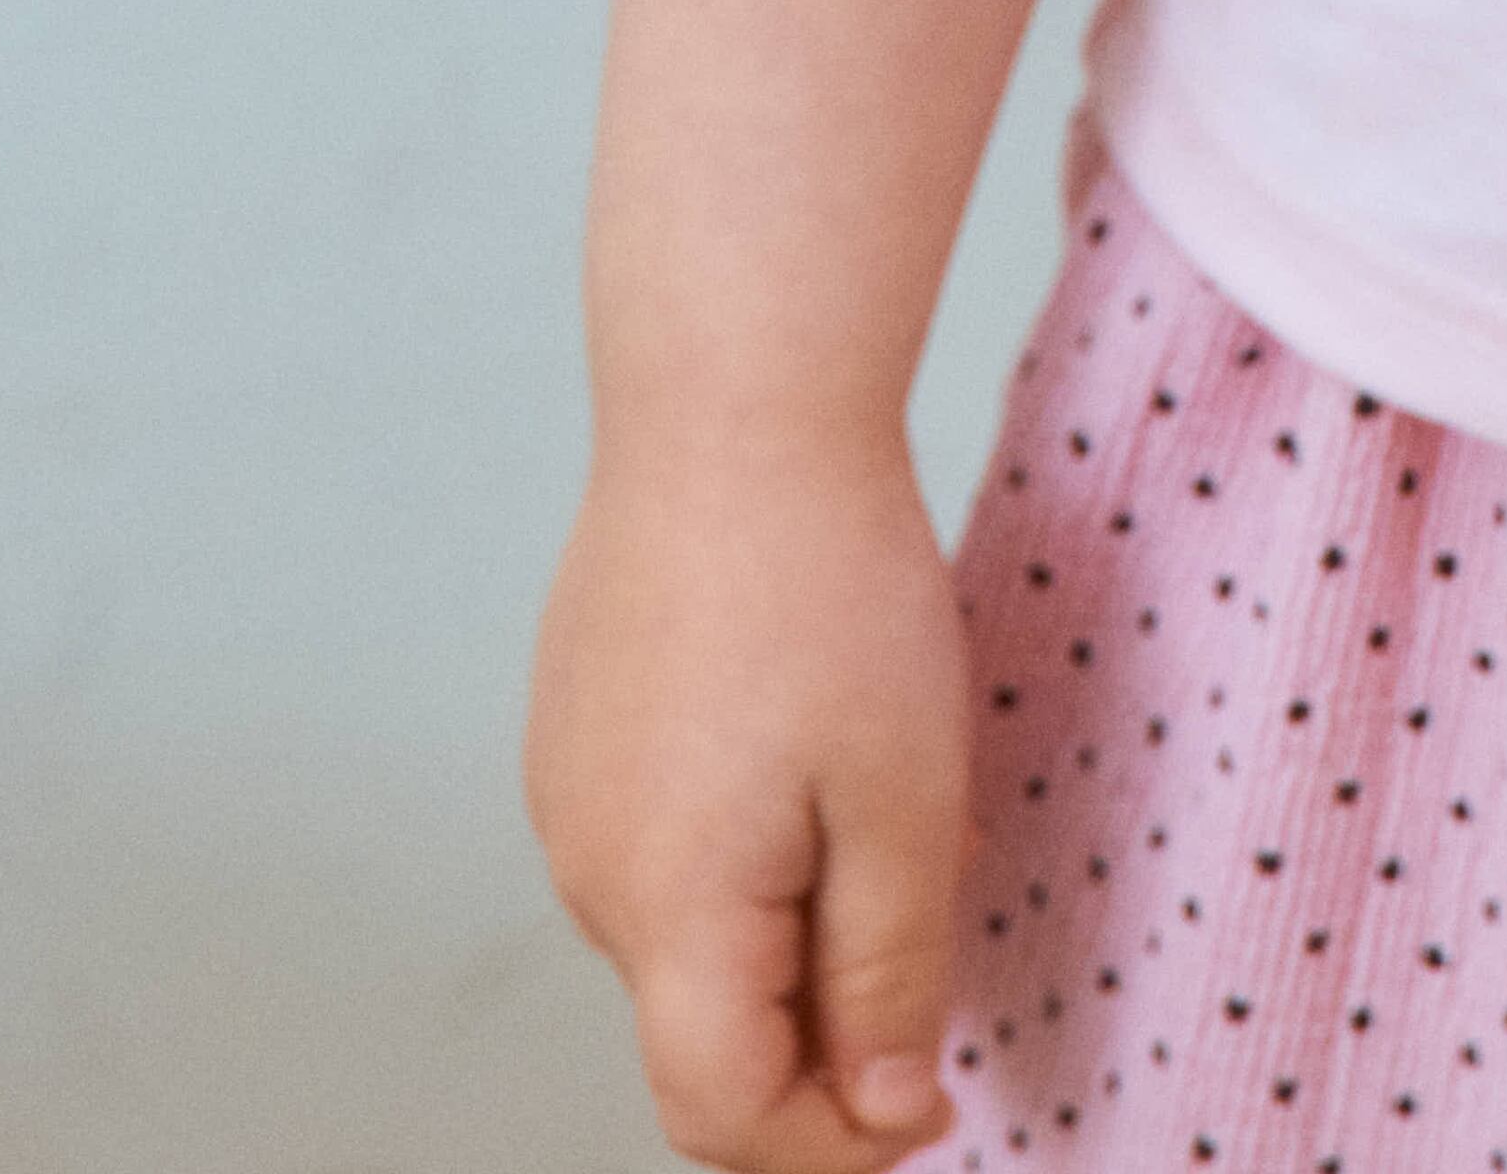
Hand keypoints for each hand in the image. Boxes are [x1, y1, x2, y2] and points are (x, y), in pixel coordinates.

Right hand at [528, 419, 974, 1166]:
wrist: (734, 407)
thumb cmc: (831, 591)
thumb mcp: (905, 798)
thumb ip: (888, 974)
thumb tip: (880, 1115)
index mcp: (664, 911)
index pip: (723, 1118)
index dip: (833, 1147)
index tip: (932, 1106)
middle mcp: (590, 876)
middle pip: (710, 1030)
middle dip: (828, 1024)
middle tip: (936, 904)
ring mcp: (569, 798)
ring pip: (692, 933)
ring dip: (795, 920)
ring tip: (888, 792)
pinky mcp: (578, 731)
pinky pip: (668, 843)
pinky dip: (752, 843)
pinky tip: (819, 736)